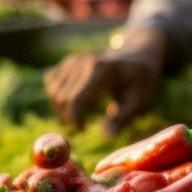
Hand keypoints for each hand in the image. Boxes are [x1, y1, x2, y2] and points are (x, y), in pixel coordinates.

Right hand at [44, 27, 164, 134]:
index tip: (83, 129)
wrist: (137, 55)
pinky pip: (51, 84)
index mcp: (102, 70)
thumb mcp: (140, 99)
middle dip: (68, 117)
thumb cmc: (140, 81)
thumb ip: (123, 117)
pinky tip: (75, 101)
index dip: (75, 119)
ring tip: (82, 115)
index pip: (76, 99)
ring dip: (62, 109)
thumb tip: (107, 136)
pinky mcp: (67, 62)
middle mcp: (84, 61)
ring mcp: (73, 60)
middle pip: (62, 98)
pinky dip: (57, 97)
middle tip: (83, 126)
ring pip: (53, 93)